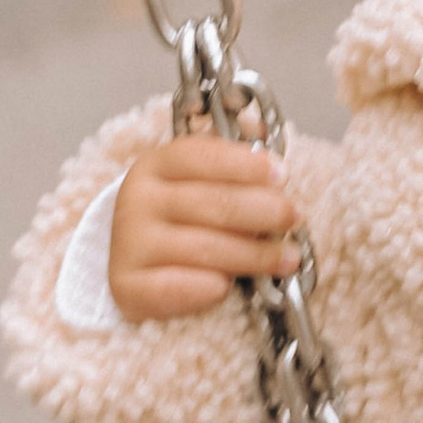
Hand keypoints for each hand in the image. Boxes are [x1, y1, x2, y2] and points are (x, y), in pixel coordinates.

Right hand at [109, 139, 300, 322]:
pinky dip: (210, 288)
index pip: (201, 156)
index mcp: (156, 165)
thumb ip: (229, 161)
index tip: (282, 174)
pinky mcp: (129, 285)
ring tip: (288, 258)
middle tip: (294, 218)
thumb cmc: (180, 219)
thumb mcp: (197, 181)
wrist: (135, 264)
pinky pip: (177, 288)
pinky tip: (229, 286)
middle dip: (263, 211)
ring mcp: (130, 243)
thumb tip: (264, 134)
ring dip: (255, 255)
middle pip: (212, 203)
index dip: (245, 165)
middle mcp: (137, 200)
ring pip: (205, 248)